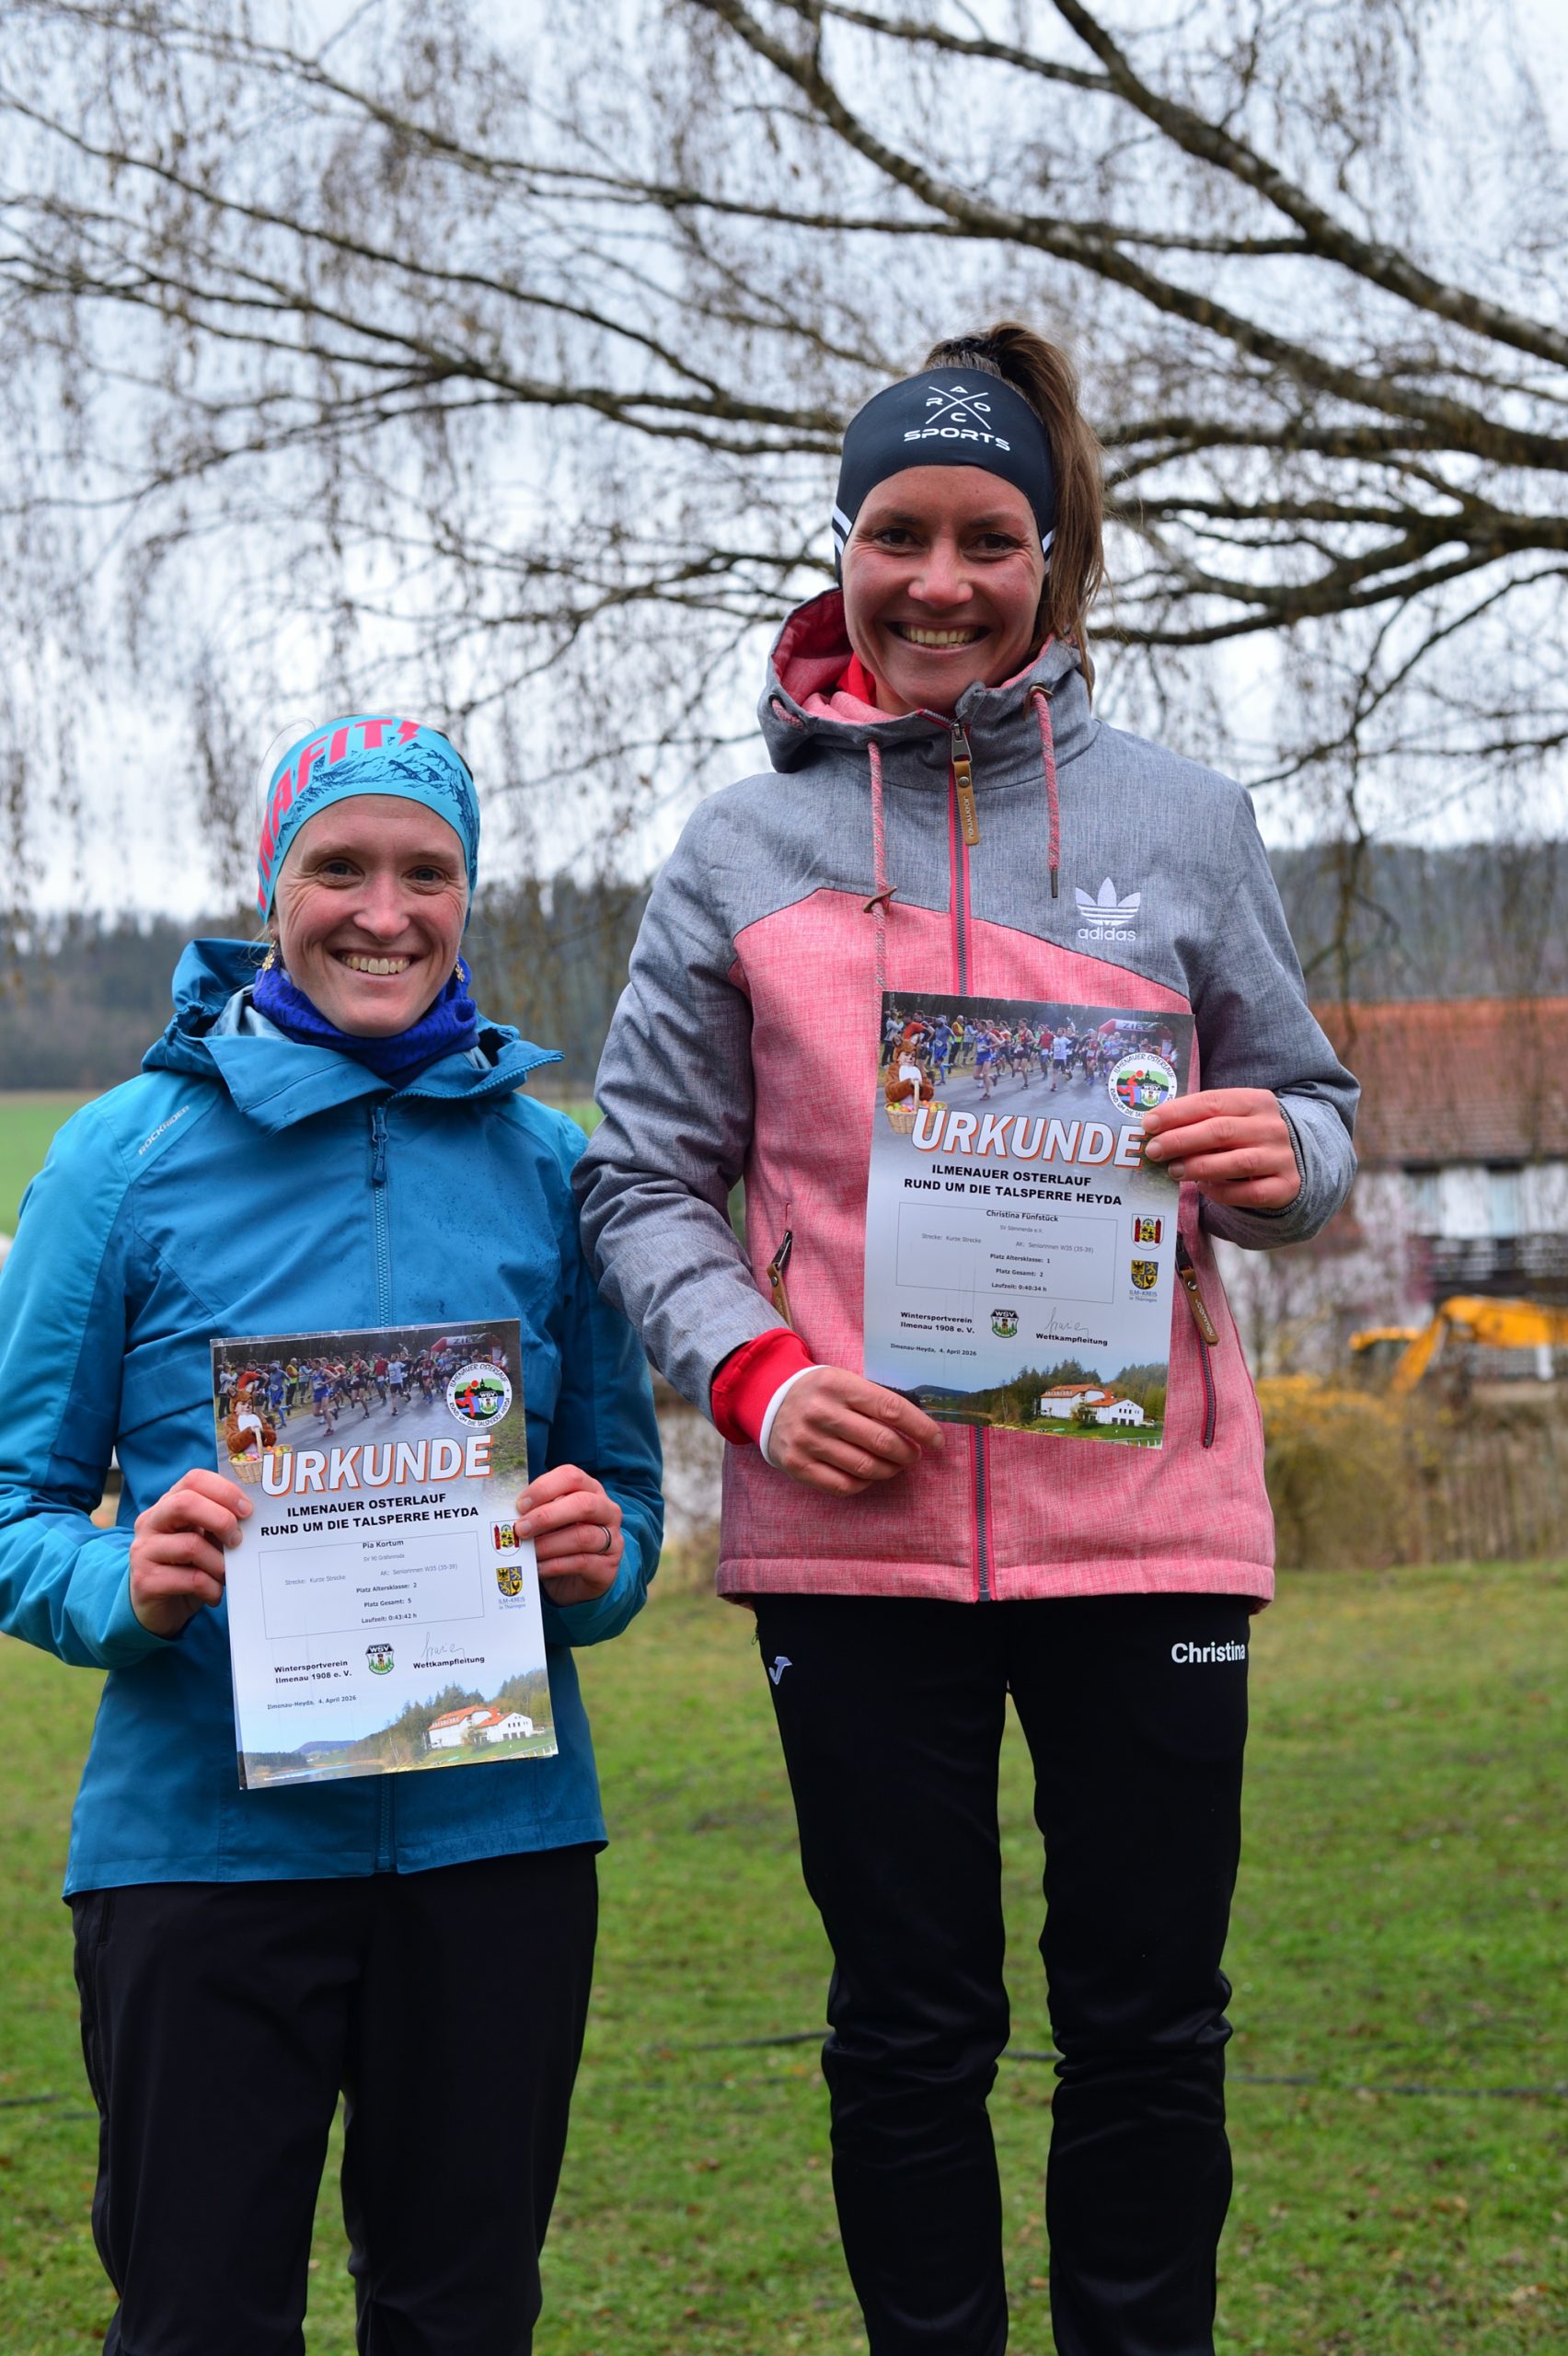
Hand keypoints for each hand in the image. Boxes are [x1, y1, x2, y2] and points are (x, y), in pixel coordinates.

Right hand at [130, 1468, 252, 1637]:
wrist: (160, 1609)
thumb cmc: (188, 1569)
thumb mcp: (206, 1541)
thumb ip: (220, 1525)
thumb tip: (254, 1517)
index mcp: (168, 1505)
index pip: (194, 1480)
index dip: (225, 1491)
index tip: (247, 1510)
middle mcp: (151, 1523)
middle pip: (184, 1503)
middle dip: (221, 1520)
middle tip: (237, 1540)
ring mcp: (144, 1552)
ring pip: (191, 1546)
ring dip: (220, 1564)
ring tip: (225, 1575)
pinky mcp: (145, 1582)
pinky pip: (191, 1580)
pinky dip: (212, 1588)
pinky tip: (214, 1594)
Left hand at [514, 1465, 622, 1605]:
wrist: (579, 1580)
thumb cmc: (560, 1542)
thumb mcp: (550, 1523)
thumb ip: (536, 1512)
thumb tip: (508, 1513)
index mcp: (590, 1490)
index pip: (572, 1477)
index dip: (544, 1488)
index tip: (520, 1504)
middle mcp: (607, 1511)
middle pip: (583, 1504)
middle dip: (547, 1516)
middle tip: (521, 1528)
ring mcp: (612, 1539)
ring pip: (582, 1536)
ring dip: (548, 1544)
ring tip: (527, 1552)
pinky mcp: (608, 1567)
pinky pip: (581, 1562)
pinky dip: (554, 1565)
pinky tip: (538, 1568)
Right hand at [767, 1367, 942, 1495]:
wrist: (767, 1400)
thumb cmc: (819, 1392)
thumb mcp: (843, 1380)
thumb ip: (876, 1398)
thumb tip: (921, 1425)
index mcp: (838, 1384)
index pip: (891, 1408)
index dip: (921, 1428)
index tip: (937, 1440)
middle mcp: (821, 1412)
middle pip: (881, 1441)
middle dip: (908, 1453)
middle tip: (914, 1455)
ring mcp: (807, 1441)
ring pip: (865, 1467)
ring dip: (889, 1470)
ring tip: (894, 1465)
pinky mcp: (797, 1465)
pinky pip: (843, 1486)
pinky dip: (864, 1484)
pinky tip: (868, 1475)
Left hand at [1141, 1087, 1300, 1209]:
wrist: (1288, 1162)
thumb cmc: (1245, 1137)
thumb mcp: (1228, 1120)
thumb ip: (1198, 1121)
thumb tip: (1154, 1129)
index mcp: (1256, 1101)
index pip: (1212, 1102)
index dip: (1177, 1113)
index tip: (1149, 1124)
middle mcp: (1273, 1127)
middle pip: (1221, 1130)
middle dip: (1181, 1140)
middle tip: (1154, 1150)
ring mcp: (1282, 1157)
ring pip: (1238, 1162)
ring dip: (1199, 1166)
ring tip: (1173, 1171)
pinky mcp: (1285, 1186)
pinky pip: (1249, 1193)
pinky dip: (1222, 1192)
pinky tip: (1204, 1188)